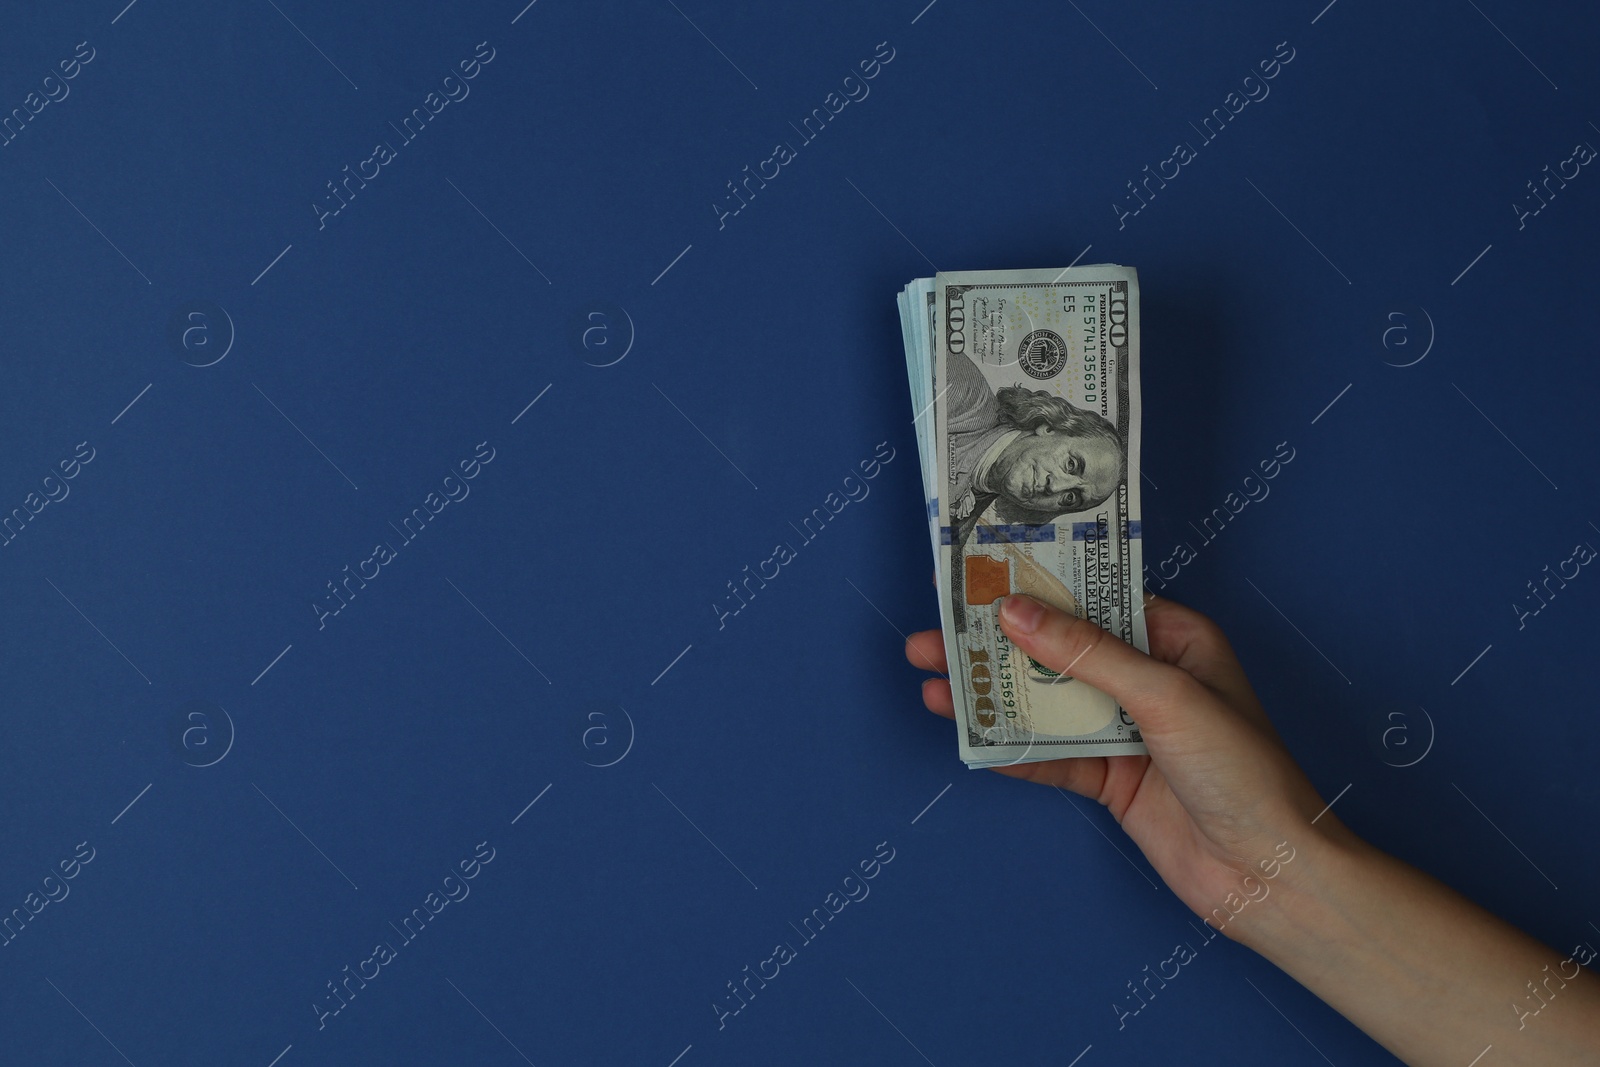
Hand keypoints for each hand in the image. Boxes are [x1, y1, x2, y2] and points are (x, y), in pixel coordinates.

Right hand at [905, 592, 1356, 929]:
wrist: (1271, 875)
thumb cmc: (1246, 773)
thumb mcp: (1165, 696)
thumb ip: (1087, 655)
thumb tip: (1018, 613)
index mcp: (1176, 640)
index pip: (1095, 600)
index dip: (1038, 587)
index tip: (980, 576)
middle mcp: (1149, 679)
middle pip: (1059, 651)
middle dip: (996, 644)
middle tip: (934, 635)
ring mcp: (1126, 731)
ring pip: (1045, 703)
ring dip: (993, 695)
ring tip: (934, 683)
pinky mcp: (1110, 778)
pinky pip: (1050, 755)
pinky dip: (1010, 747)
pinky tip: (968, 736)